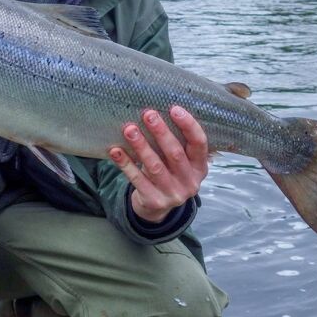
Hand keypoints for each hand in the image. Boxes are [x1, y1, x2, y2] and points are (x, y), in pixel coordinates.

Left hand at [108, 106, 208, 222]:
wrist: (157, 206)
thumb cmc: (167, 173)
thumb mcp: (179, 162)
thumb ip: (175, 143)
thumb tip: (155, 113)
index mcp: (200, 167)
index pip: (199, 144)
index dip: (189, 126)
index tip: (174, 109)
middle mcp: (190, 182)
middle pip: (175, 154)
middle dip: (161, 132)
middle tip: (148, 114)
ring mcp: (173, 194)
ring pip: (155, 167)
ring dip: (141, 146)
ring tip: (129, 129)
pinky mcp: (154, 201)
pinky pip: (137, 179)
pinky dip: (126, 164)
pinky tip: (116, 151)